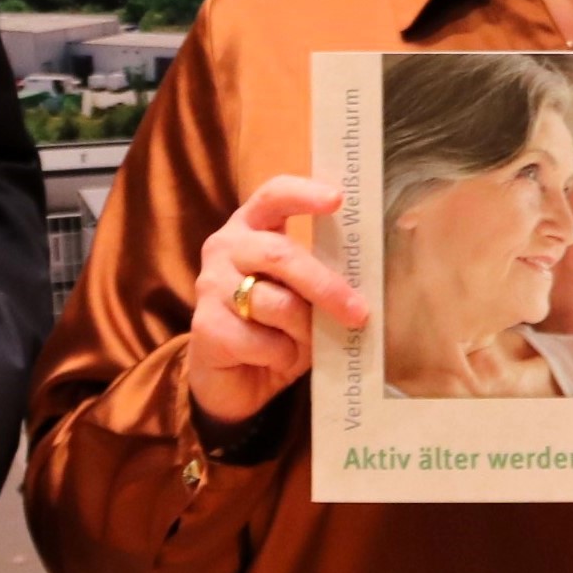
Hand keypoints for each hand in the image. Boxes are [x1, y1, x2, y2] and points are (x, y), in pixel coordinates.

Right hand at [189, 175, 367, 431]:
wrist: (234, 378)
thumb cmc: (277, 328)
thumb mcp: (304, 297)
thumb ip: (323, 279)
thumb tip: (367, 281)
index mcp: (253, 227)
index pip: (274, 196)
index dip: (304, 194)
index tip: (338, 199)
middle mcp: (226, 247)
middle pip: (280, 254)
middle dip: (325, 285)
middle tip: (359, 312)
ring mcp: (210, 284)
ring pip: (277, 303)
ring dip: (304, 331)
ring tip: (304, 344)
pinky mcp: (205, 325)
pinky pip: (261, 341)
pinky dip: (281, 356)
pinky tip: (274, 359)